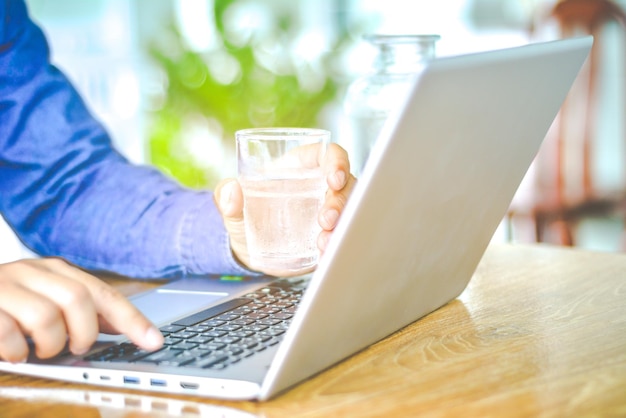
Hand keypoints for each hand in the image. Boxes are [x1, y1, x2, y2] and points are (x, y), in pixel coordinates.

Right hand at [0, 258, 162, 362]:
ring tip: (40, 349)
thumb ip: (82, 310)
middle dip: (83, 333)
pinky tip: (14, 350)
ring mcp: (6, 286)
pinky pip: (9, 334)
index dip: (132, 320)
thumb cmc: (7, 302)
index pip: (104, 294)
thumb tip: (124, 327)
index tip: (154, 342)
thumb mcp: (47, 300)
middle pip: (78, 300)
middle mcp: (33, 272)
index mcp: (57, 271)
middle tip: (74, 347)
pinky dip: (16, 351)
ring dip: (49, 344)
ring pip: (46, 318)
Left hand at [215, 143, 355, 275]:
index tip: (333, 178)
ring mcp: (327, 209)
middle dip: (340, 200)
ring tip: (324, 241)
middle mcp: (319, 186)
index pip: (327, 154)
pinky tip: (325, 252)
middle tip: (325, 220)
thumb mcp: (232, 207)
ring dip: (342, 224)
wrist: (249, 251)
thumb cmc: (244, 216)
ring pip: (350, 209)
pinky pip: (343, 233)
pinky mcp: (330, 233)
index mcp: (299, 167)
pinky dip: (338, 242)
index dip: (337, 161)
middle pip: (345, 183)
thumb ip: (226, 197)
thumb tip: (230, 190)